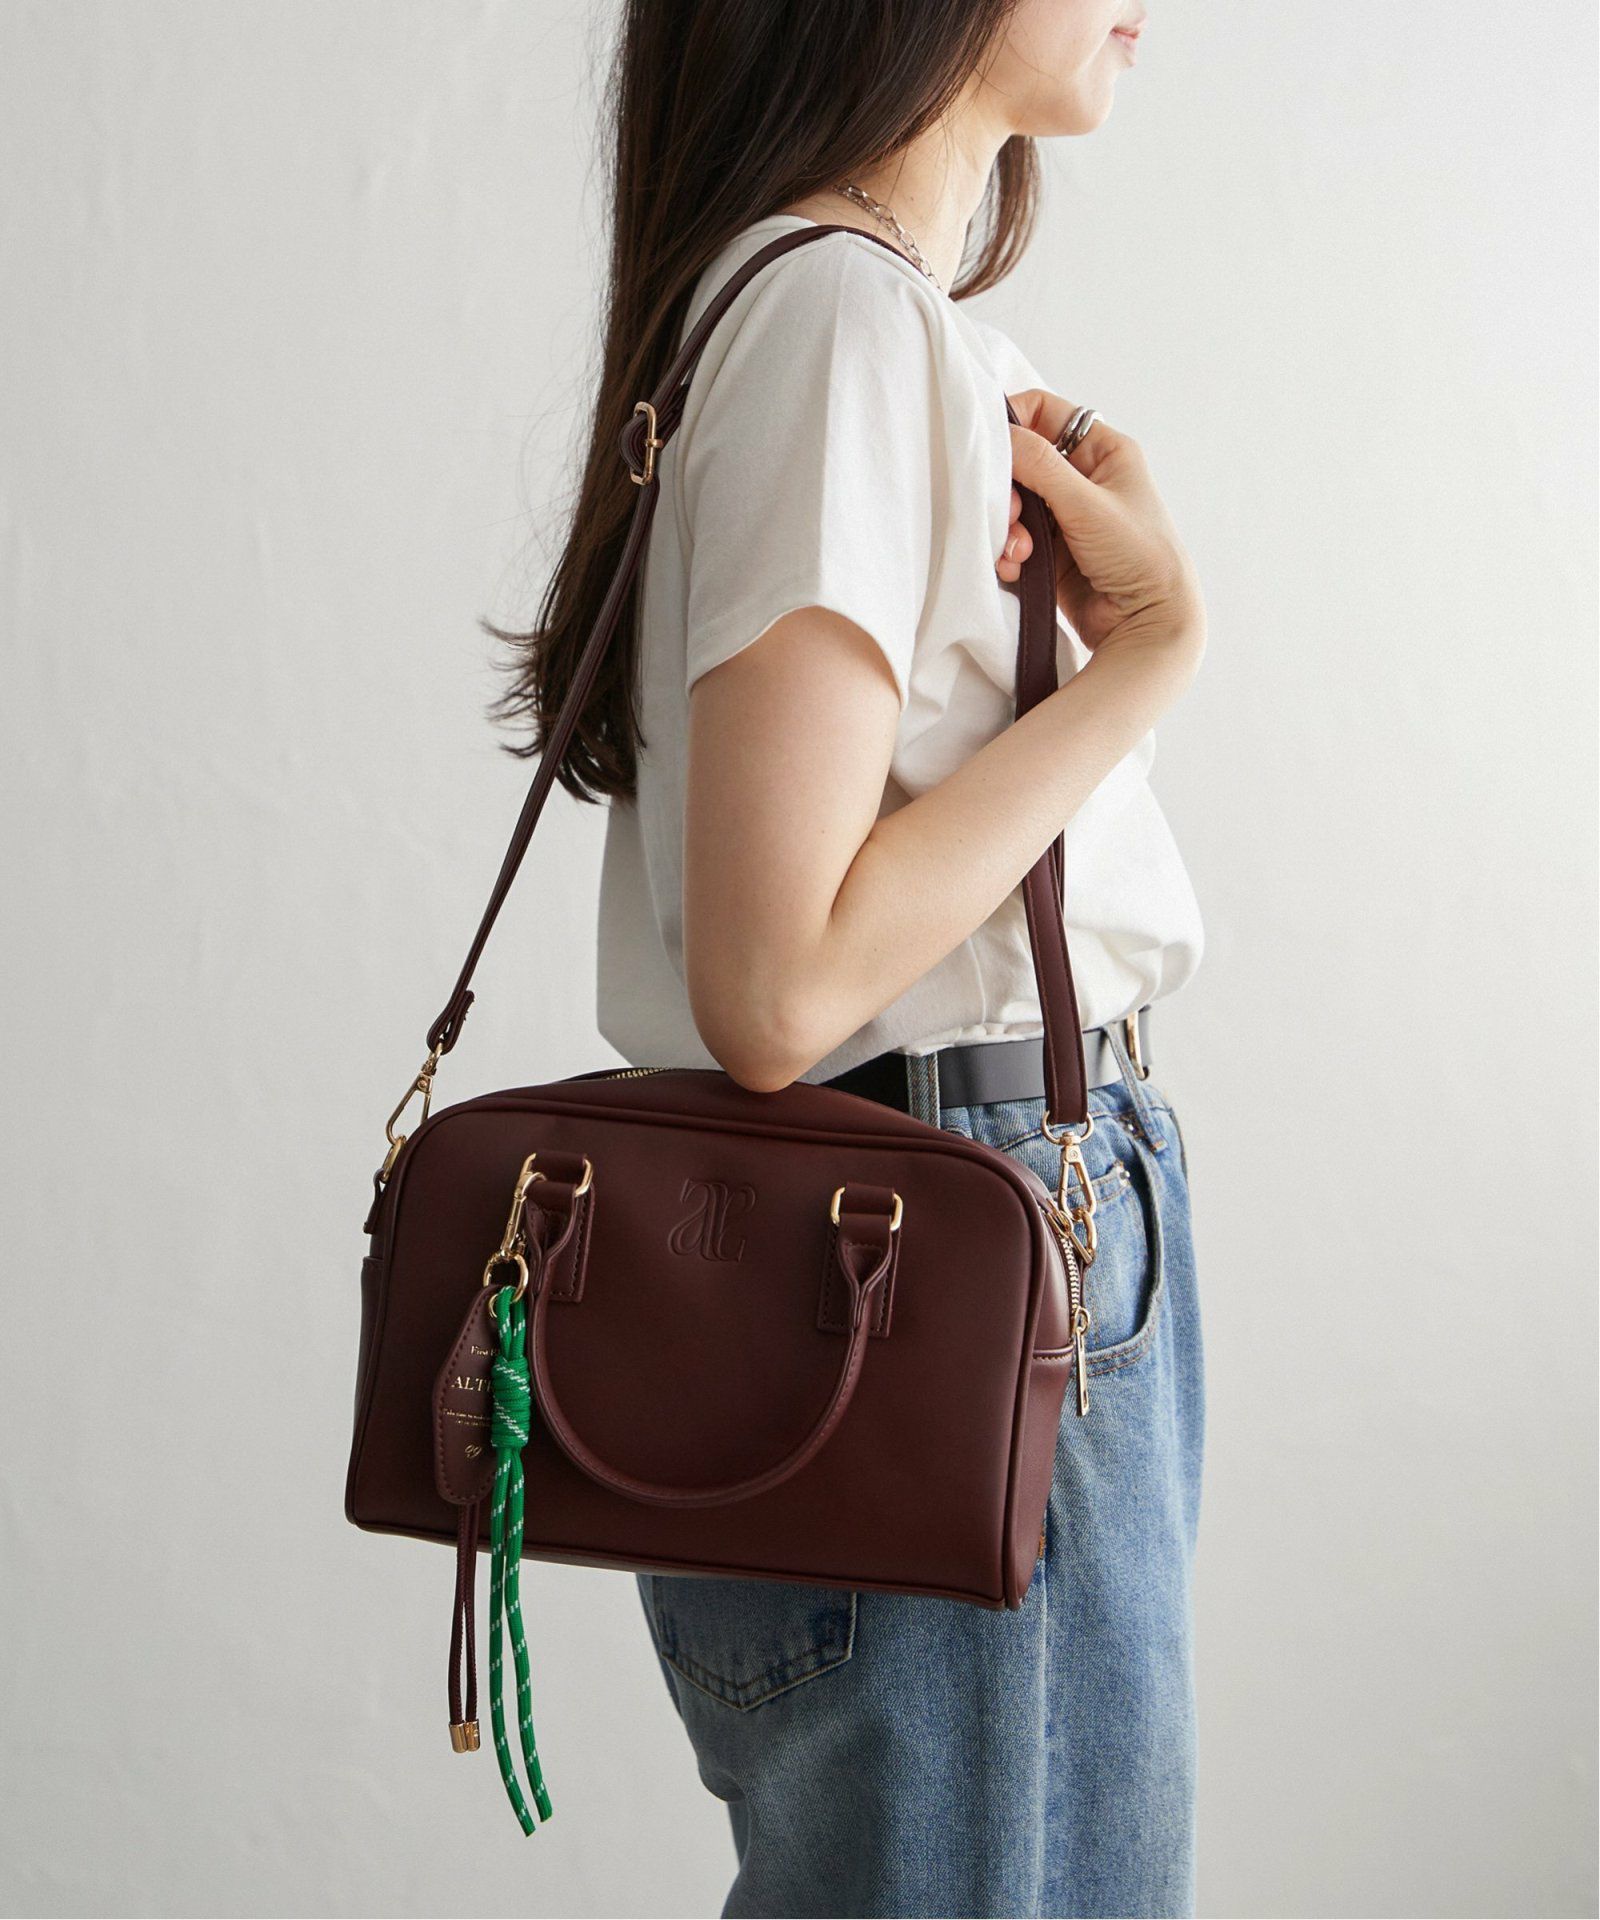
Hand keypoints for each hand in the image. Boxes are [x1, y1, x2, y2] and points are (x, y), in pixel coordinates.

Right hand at [999, 389, 1203, 655]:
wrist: (1147, 624)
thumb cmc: (1138, 556)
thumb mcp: (1088, 504)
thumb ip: (1041, 466)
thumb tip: (1000, 433)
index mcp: (1101, 451)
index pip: (1043, 412)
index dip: (1011, 422)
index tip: (987, 447)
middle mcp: (1080, 478)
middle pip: (1019, 462)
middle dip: (1006, 490)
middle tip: (1010, 515)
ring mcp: (1062, 516)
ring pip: (1011, 504)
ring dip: (1005, 528)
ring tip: (1020, 553)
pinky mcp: (1049, 552)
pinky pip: (1011, 539)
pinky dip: (1007, 554)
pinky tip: (1018, 570)